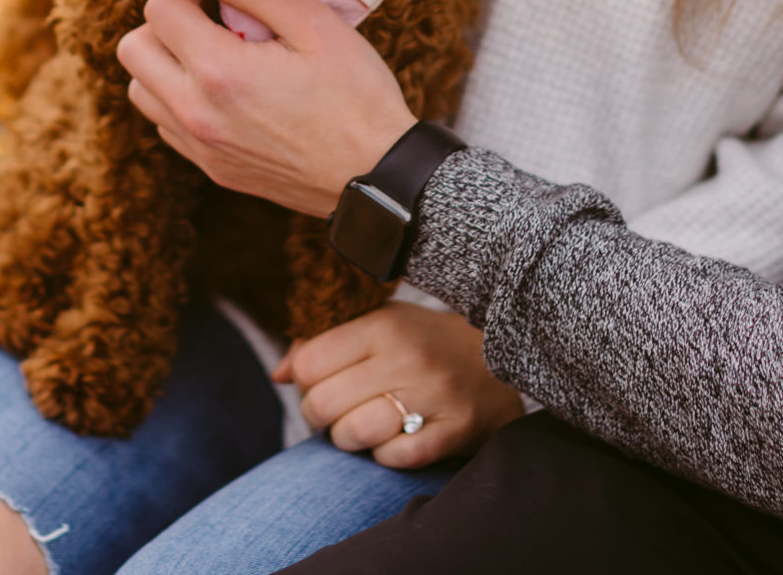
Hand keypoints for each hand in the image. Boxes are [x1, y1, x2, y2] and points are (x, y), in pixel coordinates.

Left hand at [119, 0, 417, 214]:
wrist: (377, 175)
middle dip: (163, 24)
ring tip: (211, 54)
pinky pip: (165, 125)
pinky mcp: (211, 169)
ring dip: (164, 64)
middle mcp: (195, 113)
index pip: (158, 11)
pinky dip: (178, 100)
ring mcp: (200, 147)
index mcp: (219, 72)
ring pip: (140, 91)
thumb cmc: (355, 94)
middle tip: (208, 18)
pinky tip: (223, 91)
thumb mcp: (315, 24)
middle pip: (133, 50)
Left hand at [277, 303, 524, 468]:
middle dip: (322, 415)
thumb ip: (324, 342)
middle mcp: (407, 357)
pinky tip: (400, 437)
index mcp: (384, 325)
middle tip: (342, 409)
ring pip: (353, 434)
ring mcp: (434, 395)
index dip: (304, 381)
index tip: (323, 382)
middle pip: (322, 404)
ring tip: (367, 425)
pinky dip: (388, 455)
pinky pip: (394, 458)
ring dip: (351, 438)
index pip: (308, 364)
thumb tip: (279, 374)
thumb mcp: (380, 324)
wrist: (504, 358)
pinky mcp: (455, 429)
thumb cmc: (426, 343)